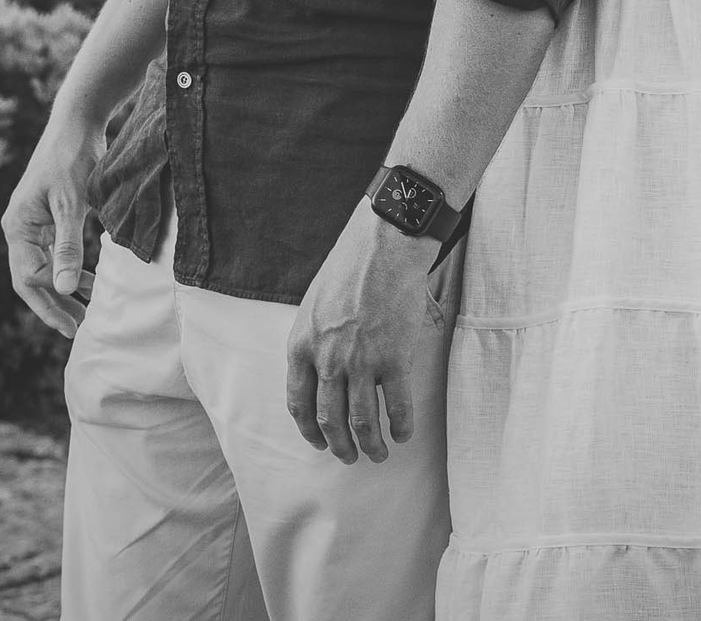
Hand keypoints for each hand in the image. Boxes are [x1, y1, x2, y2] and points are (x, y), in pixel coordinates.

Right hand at [1, 119, 104, 337]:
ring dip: (63, 289)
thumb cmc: (72, 158)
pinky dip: (69, 268)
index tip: (75, 323)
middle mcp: (19, 228)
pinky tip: (88, 281)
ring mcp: (32, 222)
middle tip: (77, 330)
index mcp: (17, 227)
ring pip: (43, 267)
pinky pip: (53, 252)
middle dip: (53, 305)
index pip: (28, 279)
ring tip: (86, 312)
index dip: (51, 303)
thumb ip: (68, 247)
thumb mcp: (72, 205)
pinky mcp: (47, 216)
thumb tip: (65, 289)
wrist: (77, 122)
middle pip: (31, 278)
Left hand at [285, 212, 444, 463]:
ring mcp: (361, 362)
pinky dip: (400, 426)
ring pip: (363, 421)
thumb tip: (319, 373)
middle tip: (349, 456)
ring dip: (371, 444)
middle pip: (330, 419)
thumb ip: (313, 342)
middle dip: (340, 445)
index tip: (319, 441)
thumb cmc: (350, 268)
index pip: (298, 403)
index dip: (309, 430)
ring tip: (378, 453)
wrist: (385, 245)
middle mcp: (327, 360)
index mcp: (302, 346)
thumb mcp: (314, 305)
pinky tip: (403, 434)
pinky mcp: (395, 358)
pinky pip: (397, 406)